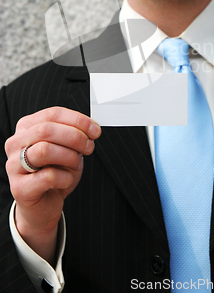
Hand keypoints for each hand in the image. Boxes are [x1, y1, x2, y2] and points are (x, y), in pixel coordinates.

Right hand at [5, 106, 100, 263]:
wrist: (44, 205)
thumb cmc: (55, 172)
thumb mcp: (66, 148)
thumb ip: (74, 134)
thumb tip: (92, 127)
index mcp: (27, 127)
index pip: (52, 114)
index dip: (77, 120)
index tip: (95, 130)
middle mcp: (16, 143)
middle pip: (46, 129)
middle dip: (75, 137)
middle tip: (89, 147)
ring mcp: (13, 165)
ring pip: (44, 150)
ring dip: (69, 156)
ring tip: (77, 163)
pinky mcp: (19, 188)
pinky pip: (48, 177)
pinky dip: (65, 178)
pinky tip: (67, 180)